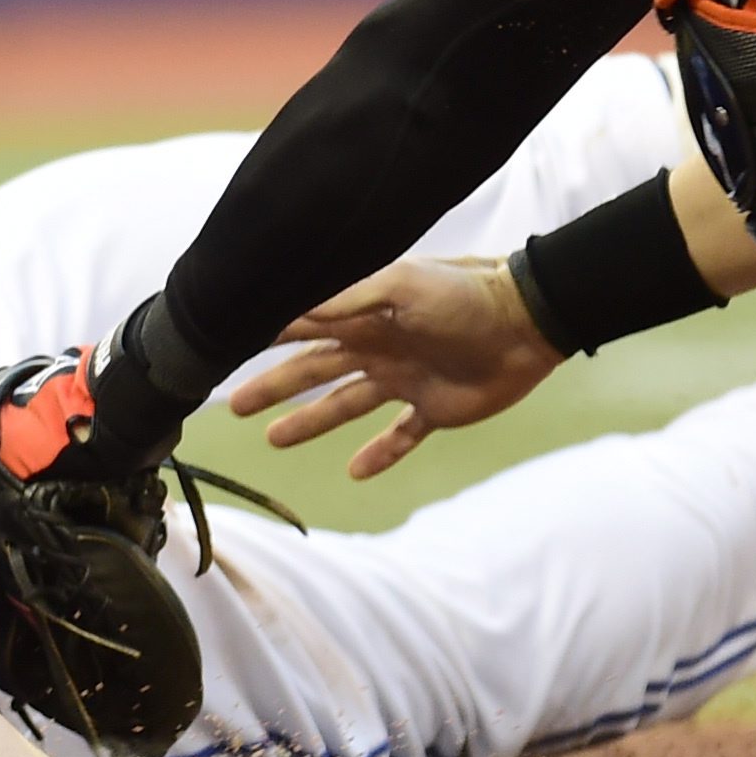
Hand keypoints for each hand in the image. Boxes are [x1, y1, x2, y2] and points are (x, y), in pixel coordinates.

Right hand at [232, 256, 563, 478]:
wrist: (529, 323)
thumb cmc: (465, 294)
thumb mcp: (403, 284)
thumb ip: (351, 299)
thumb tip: (298, 308)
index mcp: (364, 316)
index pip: (302, 324)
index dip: (265, 334)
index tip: (225, 344)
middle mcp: (376, 347)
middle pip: (313, 371)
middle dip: (274, 386)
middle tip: (234, 405)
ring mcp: (403, 380)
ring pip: (345, 405)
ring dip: (310, 422)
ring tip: (274, 440)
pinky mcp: (434, 409)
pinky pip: (400, 436)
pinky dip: (380, 454)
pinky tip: (356, 472)